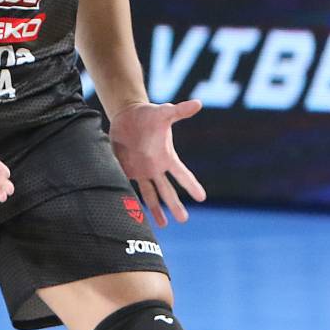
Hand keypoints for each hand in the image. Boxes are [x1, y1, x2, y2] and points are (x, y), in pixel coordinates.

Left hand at [110, 101, 206, 225]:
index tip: (202, 197)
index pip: (182, 174)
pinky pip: (130, 187)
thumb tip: (198, 103)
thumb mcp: (163, 112)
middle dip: (175, 205)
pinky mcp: (127, 170)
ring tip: (163, 225)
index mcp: (167, 156)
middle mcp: (156, 167)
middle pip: (167, 190)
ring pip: (151, 194)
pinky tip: (134, 213)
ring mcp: (142, 170)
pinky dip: (132, 200)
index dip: (191, 185)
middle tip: (184, 220)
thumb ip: (179, 111)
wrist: (127, 116)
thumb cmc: (148, 114)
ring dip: (157, 209)